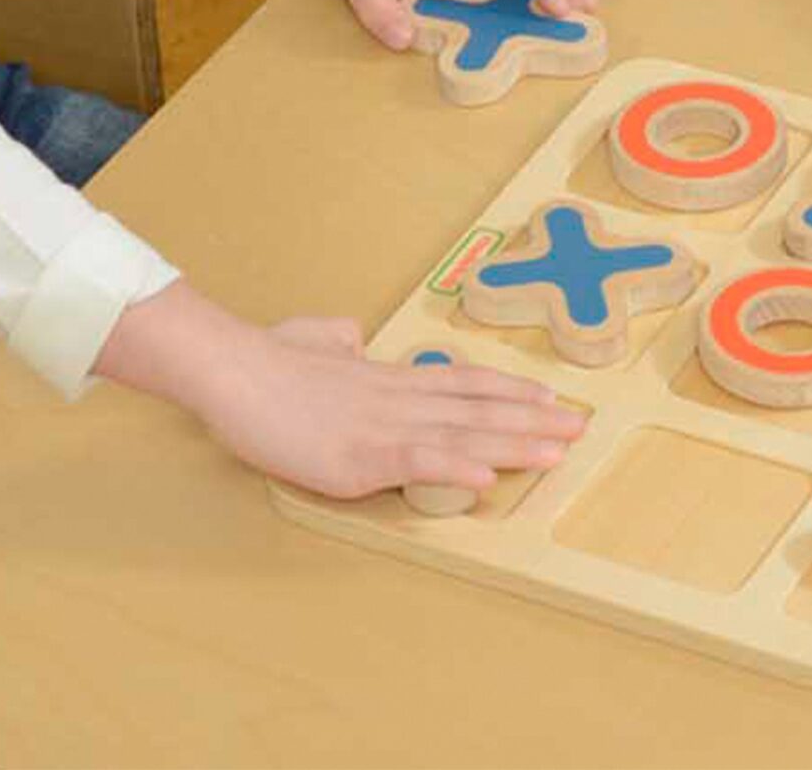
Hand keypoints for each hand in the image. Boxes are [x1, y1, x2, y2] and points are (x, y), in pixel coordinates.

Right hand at [95, 281, 585, 499]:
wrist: (231, 367)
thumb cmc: (267, 357)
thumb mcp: (315, 340)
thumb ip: (339, 342)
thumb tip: (350, 336)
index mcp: (387, 378)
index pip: (463, 382)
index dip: (509, 390)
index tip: (550, 398)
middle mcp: (396, 399)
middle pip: (478, 408)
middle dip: (532, 420)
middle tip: (580, 429)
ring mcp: (381, 427)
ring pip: (462, 432)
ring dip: (514, 443)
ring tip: (558, 450)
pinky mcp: (358, 456)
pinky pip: (417, 462)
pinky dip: (458, 467)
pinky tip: (489, 476)